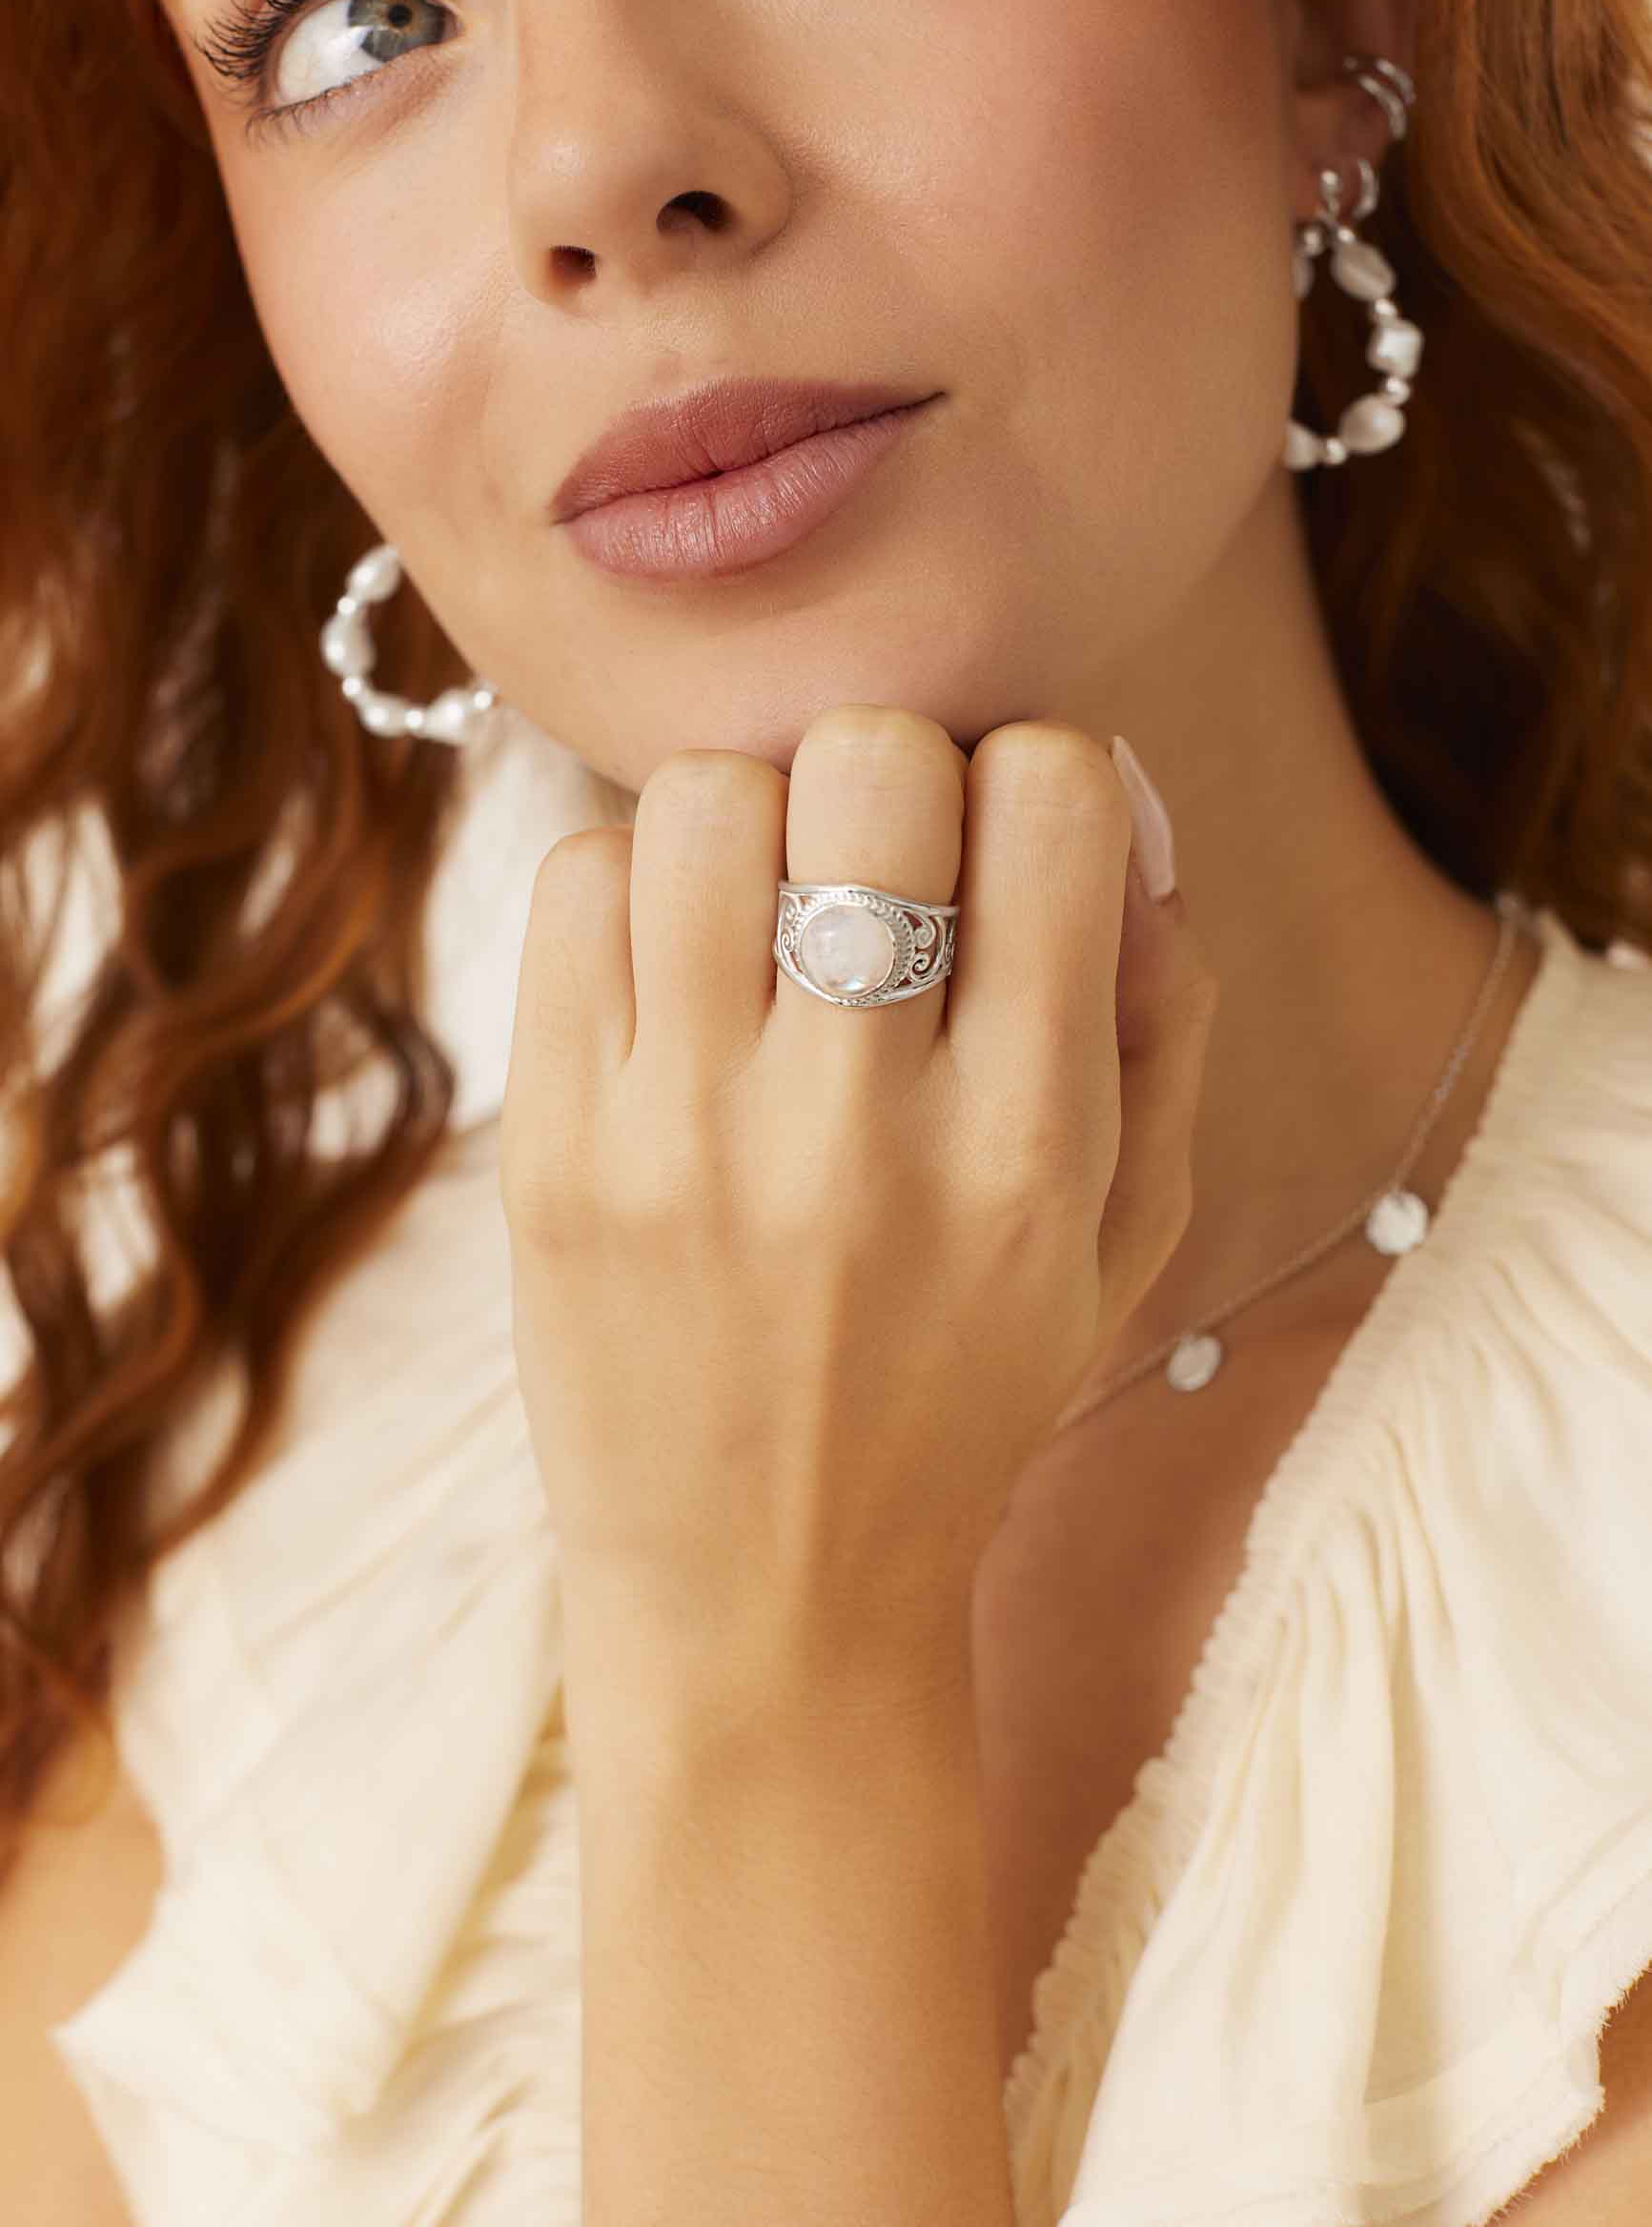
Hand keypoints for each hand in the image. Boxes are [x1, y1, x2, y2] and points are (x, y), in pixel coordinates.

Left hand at [499, 705, 1218, 1713]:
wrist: (769, 1592)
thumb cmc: (964, 1391)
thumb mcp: (1130, 1235)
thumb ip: (1162, 1015)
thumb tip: (1116, 805)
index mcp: (1032, 1142)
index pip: (1050, 794)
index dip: (1035, 777)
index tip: (1002, 848)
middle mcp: (861, 1128)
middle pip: (868, 762)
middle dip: (888, 774)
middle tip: (870, 863)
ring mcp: (689, 1136)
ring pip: (701, 800)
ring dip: (747, 820)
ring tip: (759, 915)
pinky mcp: (558, 1150)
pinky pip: (575, 886)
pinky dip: (630, 886)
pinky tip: (669, 975)